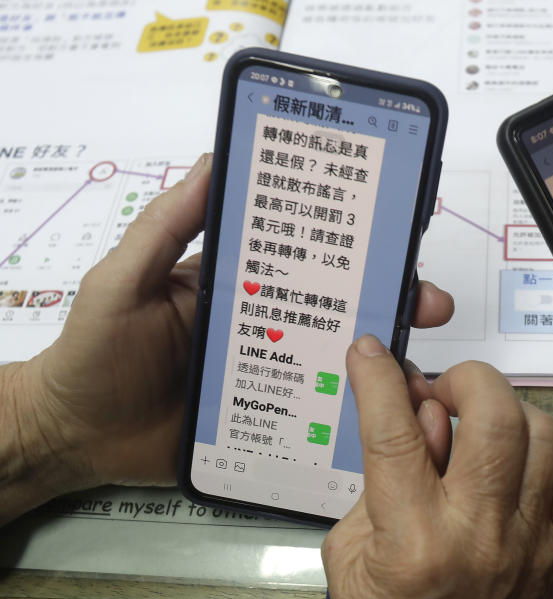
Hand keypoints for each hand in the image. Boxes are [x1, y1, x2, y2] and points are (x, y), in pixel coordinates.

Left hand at [0, 154, 453, 521]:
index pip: (304, 245)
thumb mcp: (123, 280)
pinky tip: (390, 407)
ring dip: (385, 348)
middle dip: (391, 294)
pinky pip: (323, 406)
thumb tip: (215, 159)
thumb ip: (165, 227)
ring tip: (417, 354)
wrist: (79, 439)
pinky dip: (360, 406)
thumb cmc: (96, 351)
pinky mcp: (273, 415)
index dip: (351, 232)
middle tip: (428, 299)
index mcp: (239, 276)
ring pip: (342, 353)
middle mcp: (267, 317)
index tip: (396, 221)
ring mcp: (274, 368)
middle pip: (340, 300)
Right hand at [322, 336, 552, 598]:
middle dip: (467, 379)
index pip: (396, 435)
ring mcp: (527, 543)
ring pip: (544, 435)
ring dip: (508, 410)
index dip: (380, 381)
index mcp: (412, 541)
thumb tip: (418, 411)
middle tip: (445, 390)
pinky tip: (516, 453)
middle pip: (494, 419)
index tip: (371, 353)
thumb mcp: (350, 553)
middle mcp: (476, 536)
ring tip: (481, 422)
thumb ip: (379, 478)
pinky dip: (544, 445)